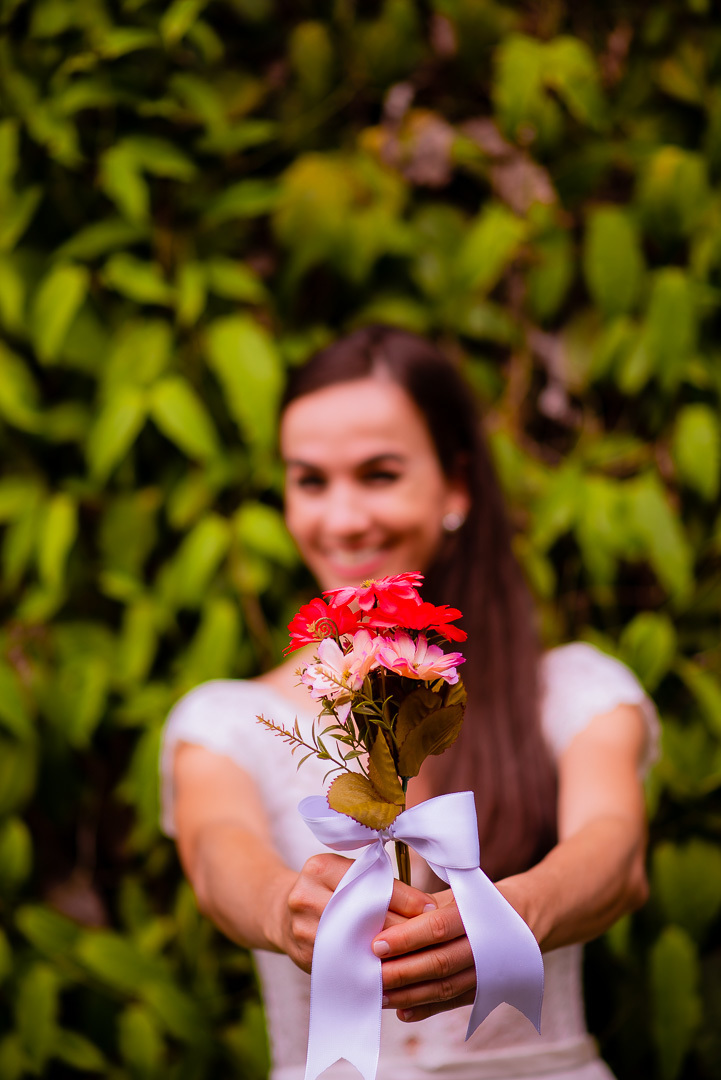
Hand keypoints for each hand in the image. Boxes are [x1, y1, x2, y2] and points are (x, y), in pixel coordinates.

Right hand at [282, 853, 437, 973]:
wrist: (282, 913)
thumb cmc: (329, 890)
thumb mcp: (345, 874)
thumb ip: (377, 883)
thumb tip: (428, 907)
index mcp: (321, 868)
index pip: (372, 883)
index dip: (407, 898)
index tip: (433, 910)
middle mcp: (306, 896)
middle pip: (366, 916)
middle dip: (403, 929)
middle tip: (432, 938)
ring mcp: (302, 929)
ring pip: (357, 944)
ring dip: (390, 954)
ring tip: (418, 957)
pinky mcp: (304, 957)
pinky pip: (345, 966)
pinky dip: (370, 971)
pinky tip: (392, 973)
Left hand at [372, 889, 476, 1021]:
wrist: (520, 917)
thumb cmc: (473, 902)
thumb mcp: (452, 894)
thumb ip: (420, 907)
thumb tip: (379, 917)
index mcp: (473, 913)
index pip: (437, 928)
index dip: (406, 938)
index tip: (377, 944)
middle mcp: (483, 945)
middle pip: (439, 963)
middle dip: (402, 971)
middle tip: (371, 975)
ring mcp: (486, 972)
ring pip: (444, 988)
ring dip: (409, 995)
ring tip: (379, 995)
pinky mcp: (483, 991)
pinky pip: (452, 1003)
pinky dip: (425, 1009)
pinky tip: (401, 1012)